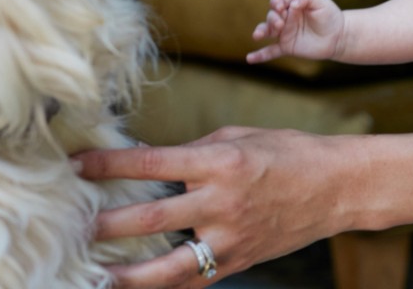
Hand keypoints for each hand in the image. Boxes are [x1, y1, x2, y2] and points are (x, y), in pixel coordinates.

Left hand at [75, 127, 357, 287]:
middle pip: (150, 217)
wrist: (337, 186)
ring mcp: (230, 236)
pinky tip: (141, 286)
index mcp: (219, 161)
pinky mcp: (239, 259)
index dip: (108, 165)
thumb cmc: (289, 152)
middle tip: (75, 226)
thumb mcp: (240, 138)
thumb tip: (155, 162)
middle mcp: (221, 201)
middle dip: (107, 223)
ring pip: (168, 265)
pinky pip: (194, 278)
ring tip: (96, 276)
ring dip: (127, 273)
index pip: (150, 162)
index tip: (76, 165)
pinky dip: (165, 284)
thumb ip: (195, 151)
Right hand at [247, 0, 343, 62]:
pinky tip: (250, 59)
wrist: (338, 36)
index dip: (278, 2)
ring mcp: (285, 32)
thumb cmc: (329, 16)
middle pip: (271, 15)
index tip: (284, 7)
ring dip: (261, 31)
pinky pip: (270, 51)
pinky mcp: (287, 46)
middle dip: (273, 18)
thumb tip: (293, 3)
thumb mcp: (321, 2)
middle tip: (281, 24)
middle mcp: (286, 17)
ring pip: (267, 31)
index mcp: (292, 4)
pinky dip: (260, 55)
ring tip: (258, 35)